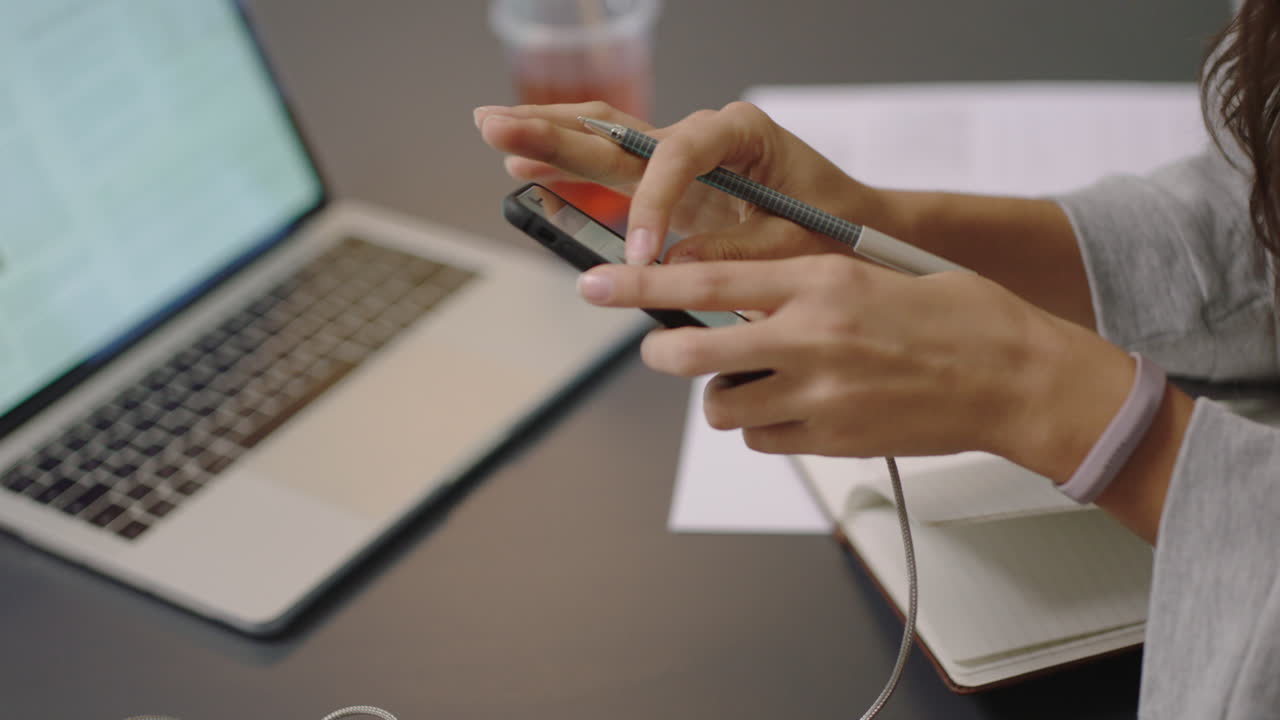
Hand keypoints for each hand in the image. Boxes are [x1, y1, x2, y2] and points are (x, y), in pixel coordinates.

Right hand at [475, 101, 876, 264]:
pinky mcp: (671, 184)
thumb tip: (668, 263)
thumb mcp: (791, 247)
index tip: (641, 256)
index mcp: (740, 133)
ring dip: (550, 138)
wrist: (852, 224)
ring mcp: (682, 157)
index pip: (676, 156)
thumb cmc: (834, 227)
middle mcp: (704, 134)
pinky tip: (530, 169)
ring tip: (495, 131)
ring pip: (606, 140)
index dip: (651, 204)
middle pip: (618, 128)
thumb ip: (729, 251)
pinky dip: (572, 171)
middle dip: (556, 129)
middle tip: (498, 126)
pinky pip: (614, 171)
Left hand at [576, 254, 1136, 477]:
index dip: (640, 286)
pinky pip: (763, 440)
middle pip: (696, 352)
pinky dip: (763, 427)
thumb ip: (801, 284)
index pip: (706, 278)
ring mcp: (819, 394)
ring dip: (726, 395)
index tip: (595, 285)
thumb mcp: (871, 273)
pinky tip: (796, 411)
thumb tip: (740, 296)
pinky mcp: (832, 441)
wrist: (1015, 378)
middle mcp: (810, 336)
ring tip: (760, 382)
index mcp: (820, 280)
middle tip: (663, 349)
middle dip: (666, 352)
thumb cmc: (954, 316)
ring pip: (723, 406)